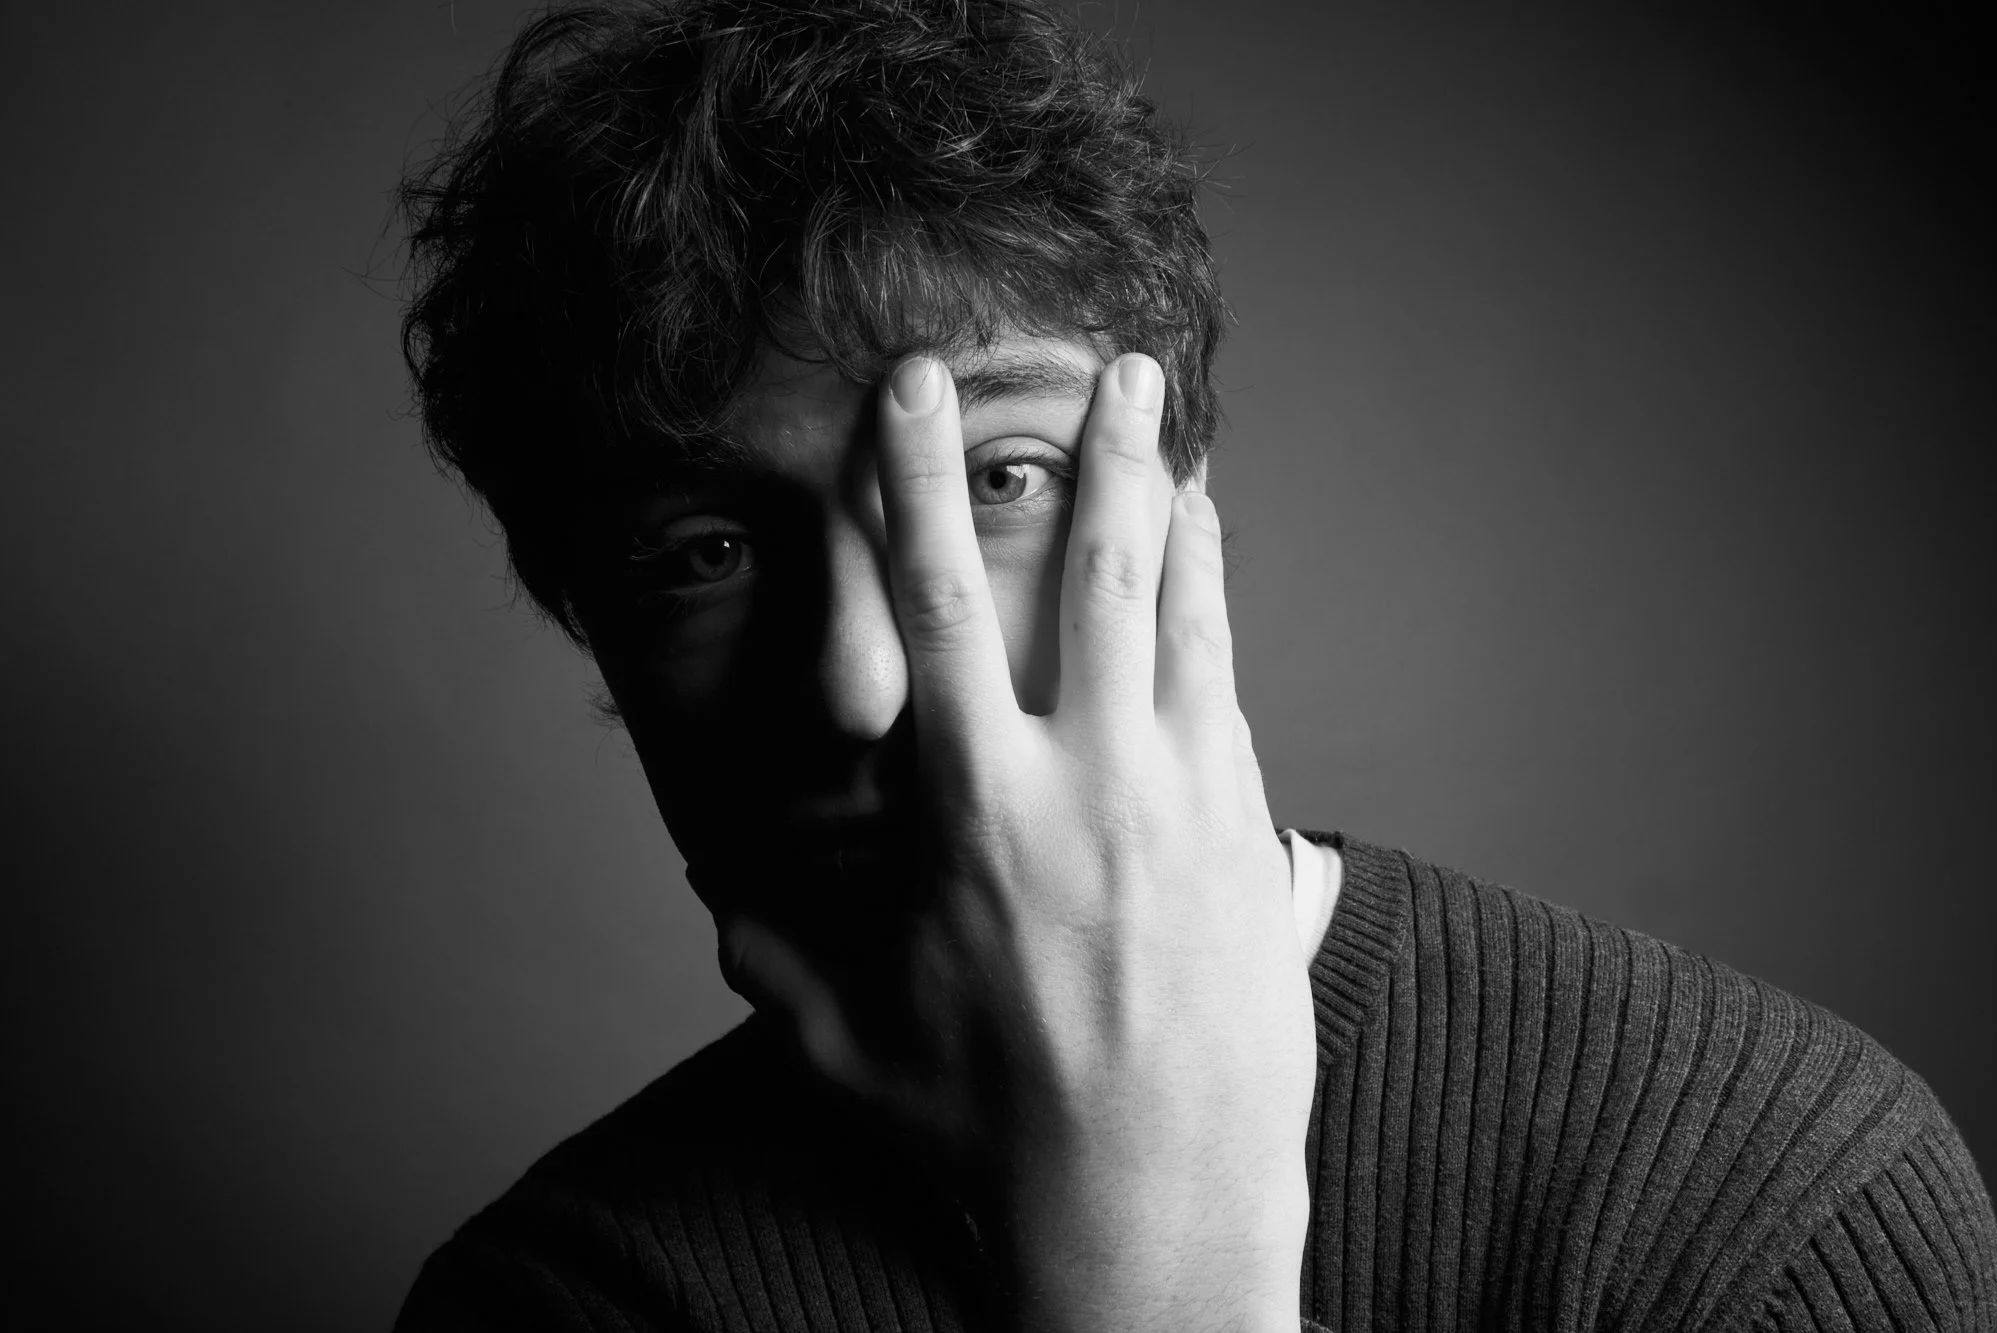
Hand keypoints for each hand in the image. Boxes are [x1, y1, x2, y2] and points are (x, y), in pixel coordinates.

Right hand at [724, 352, 1314, 1332]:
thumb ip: (781, 965)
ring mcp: (1181, 799)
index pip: (933, 611)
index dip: (915, 485)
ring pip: (1182, 614)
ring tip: (1174, 424)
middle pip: (1091, 576)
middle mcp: (1085, 780)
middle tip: (1111, 364)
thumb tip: (720, 912)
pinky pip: (1229, 680)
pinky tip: (1213, 554)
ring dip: (1176, 506)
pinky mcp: (1245, 830)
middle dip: (1097, 454)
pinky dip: (1216, 601)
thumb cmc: (996, 1125)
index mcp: (974, 813)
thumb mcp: (856, 1048)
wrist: (1158, 1197)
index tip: (912, 392)